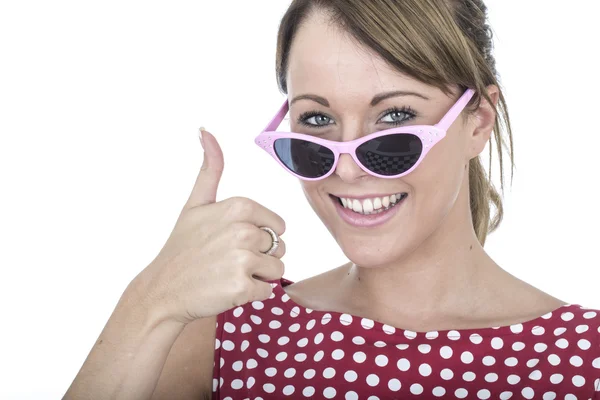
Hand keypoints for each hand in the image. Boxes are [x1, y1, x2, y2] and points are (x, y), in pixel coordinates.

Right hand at [134, 128, 285, 324]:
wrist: (163, 289)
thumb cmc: (182, 247)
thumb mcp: (195, 203)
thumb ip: (210, 169)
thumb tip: (205, 130)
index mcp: (239, 206)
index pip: (277, 226)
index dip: (259, 236)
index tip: (231, 240)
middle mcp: (243, 230)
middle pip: (279, 247)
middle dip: (260, 256)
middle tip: (228, 259)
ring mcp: (243, 259)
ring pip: (277, 269)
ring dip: (258, 275)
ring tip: (228, 273)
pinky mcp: (242, 288)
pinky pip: (267, 289)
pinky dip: (251, 293)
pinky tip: (228, 288)